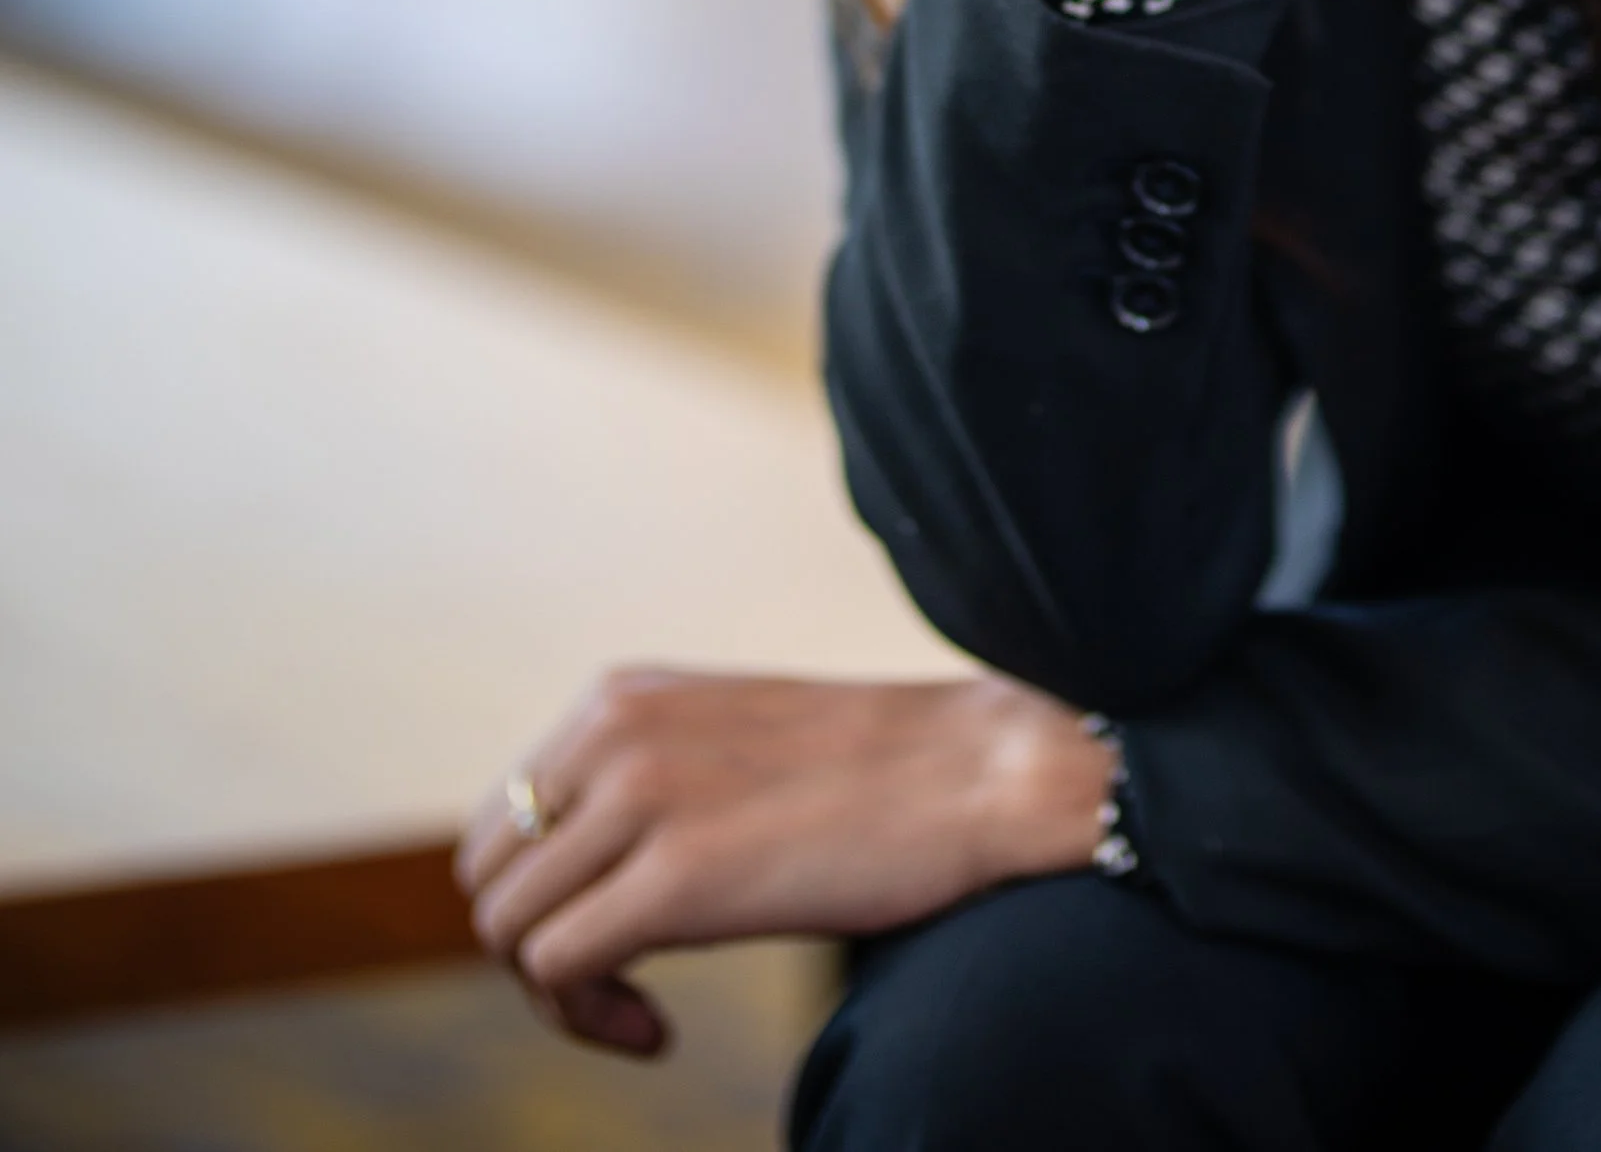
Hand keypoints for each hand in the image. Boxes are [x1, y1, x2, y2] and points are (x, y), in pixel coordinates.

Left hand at [457, 669, 1107, 1058]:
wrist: (982, 773)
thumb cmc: (877, 777)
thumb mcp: (728, 744)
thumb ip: (648, 781)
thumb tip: (578, 873)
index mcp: (620, 697)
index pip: (501, 817)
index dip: (538, 899)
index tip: (615, 941)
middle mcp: (613, 732)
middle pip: (485, 873)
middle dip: (534, 946)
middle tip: (622, 986)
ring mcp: (641, 799)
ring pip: (506, 926)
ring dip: (561, 996)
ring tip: (644, 1012)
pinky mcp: (677, 877)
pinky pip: (554, 968)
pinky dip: (589, 1021)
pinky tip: (660, 1034)